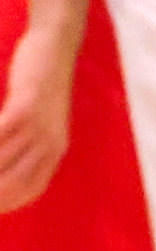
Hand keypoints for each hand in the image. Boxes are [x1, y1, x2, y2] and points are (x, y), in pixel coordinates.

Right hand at [0, 26, 73, 214]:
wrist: (54, 47)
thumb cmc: (38, 84)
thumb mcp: (37, 120)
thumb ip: (24, 143)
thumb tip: (6, 162)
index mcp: (54, 151)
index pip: (29, 190)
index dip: (4, 203)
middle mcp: (50, 144)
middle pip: (12, 183)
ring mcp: (39, 127)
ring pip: (0, 161)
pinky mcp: (25, 107)